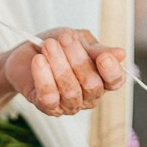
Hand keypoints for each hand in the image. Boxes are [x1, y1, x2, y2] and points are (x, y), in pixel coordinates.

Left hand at [4, 28, 127, 116]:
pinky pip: (49, 98)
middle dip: (78, 60)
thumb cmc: (55, 45)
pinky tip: (38, 61)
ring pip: (71, 91)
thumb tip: (120, 54)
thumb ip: (96, 49)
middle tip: (63, 39)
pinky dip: (43, 77)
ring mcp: (69, 104)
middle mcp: (88, 96)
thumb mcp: (78, 39)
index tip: (103, 57)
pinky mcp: (47, 107)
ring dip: (58, 65)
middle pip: (92, 86)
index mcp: (101, 78)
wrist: (25, 52)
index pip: (115, 81)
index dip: (112, 72)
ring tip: (48, 45)